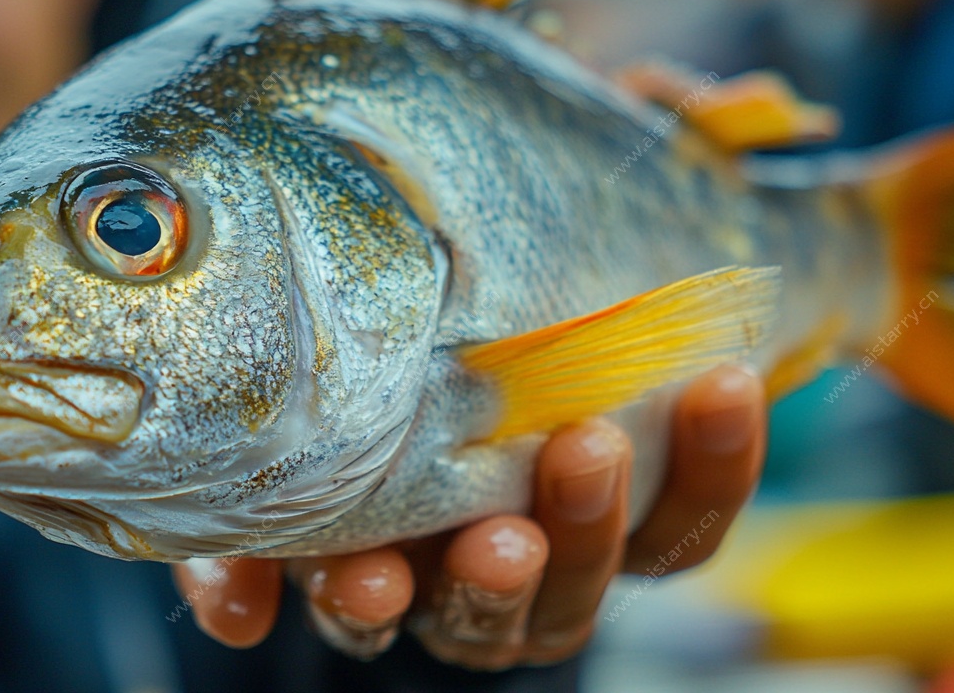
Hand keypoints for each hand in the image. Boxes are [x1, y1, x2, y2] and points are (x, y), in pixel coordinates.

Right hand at [171, 364, 766, 667]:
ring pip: (592, 578)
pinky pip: (691, 522)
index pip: (367, 610)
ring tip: (590, 446)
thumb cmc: (376, 391)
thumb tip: (235, 612)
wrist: (493, 336)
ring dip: (593, 521)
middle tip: (496, 539)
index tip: (365, 579)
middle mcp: (478, 585)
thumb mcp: (300, 448)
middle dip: (491, 584)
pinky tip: (718, 386)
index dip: (363, 604)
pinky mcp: (655, 520)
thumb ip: (253, 523)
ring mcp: (570, 558)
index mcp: (384, 570)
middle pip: (491, 617)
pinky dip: (713, 462)